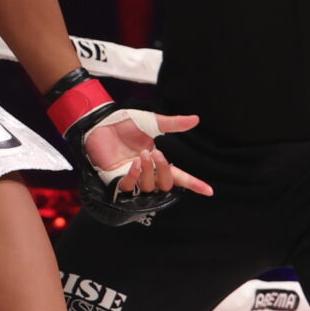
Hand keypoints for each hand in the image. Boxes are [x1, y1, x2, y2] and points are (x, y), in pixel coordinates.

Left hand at [83, 110, 214, 198]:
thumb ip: (173, 124)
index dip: (193, 183)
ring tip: (143, 153)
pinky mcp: (116, 178)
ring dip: (149, 172)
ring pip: (148, 187)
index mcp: (157, 160)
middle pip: (165, 184)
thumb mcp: (151, 122)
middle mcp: (146, 172)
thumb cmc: (124, 123)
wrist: (100, 122)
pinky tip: (134, 164)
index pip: (179, 176)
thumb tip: (196, 119)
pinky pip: (129, 186)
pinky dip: (134, 176)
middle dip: (165, 171)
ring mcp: (132, 177)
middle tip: (157, 153)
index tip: (209, 191)